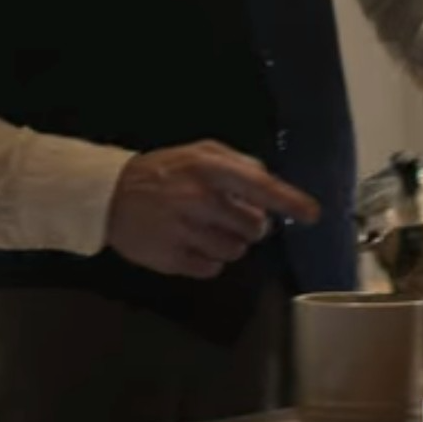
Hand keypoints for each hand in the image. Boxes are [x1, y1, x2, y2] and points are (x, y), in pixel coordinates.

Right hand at [106, 140, 321, 278]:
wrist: (109, 196)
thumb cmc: (161, 172)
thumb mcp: (198, 152)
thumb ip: (237, 163)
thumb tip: (267, 181)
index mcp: (209, 170)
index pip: (261, 187)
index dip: (290, 201)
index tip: (313, 214)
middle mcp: (199, 200)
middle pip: (254, 228)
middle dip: (250, 226)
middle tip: (230, 217)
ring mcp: (185, 232)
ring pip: (236, 251)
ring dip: (229, 243)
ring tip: (205, 229)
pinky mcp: (172, 259)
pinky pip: (212, 269)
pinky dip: (208, 260)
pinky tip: (190, 244)